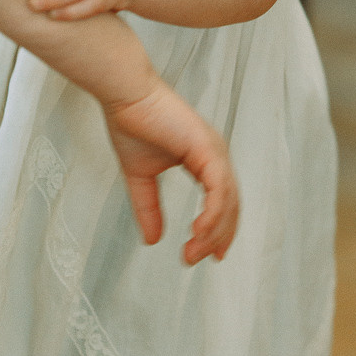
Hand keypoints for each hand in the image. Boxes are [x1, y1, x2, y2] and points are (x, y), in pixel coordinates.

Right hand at [103, 79, 237, 264]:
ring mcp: (215, 150)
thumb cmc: (132, 123)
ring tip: (193, 252)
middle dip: (217, 237)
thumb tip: (152, 240)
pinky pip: (219, 189)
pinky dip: (213, 214)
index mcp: (205, 159)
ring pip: (228, 201)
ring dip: (213, 232)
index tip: (210, 255)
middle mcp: (216, 155)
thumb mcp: (140, 177)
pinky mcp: (208, 148)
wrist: (125, 95)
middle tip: (196, 260)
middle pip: (230, 206)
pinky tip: (199, 232)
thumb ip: (149, 208)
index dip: (219, 230)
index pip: (223, 201)